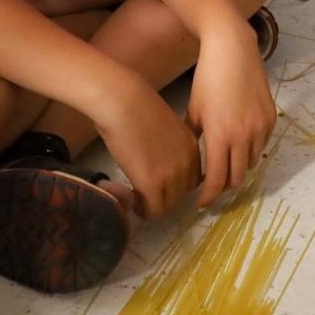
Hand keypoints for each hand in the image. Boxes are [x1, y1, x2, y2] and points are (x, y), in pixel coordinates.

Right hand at [93, 73, 199, 219]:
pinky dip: (143, 211)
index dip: (173, 184)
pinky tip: (132, 201)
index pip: (191, 178)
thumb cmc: (134, 106)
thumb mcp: (163, 127)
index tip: (157, 183)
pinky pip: (153, 211)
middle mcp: (187, 162)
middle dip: (163, 196)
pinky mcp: (153, 184)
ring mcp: (172, 175)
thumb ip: (167, 146)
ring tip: (136, 197)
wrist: (123, 103)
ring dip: (152, 204)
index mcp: (191, 147)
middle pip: (181, 194)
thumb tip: (155, 160)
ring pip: (167, 206)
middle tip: (144, 192)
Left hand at [186, 20, 275, 208]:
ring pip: (251, 162)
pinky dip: (250, 151)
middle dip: (224, 186)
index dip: (209, 196)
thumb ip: (194, 140)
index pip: (217, 180)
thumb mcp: (194, 110)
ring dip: (238, 168)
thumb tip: (191, 163)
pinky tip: (239, 144)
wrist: (232, 49)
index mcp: (220, 136)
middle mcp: (243, 135)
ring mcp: (260, 126)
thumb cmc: (207, 78)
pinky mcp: (271, 117)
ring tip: (226, 164)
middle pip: (237, 177)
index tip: (201, 202)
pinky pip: (262, 145)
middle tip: (213, 186)